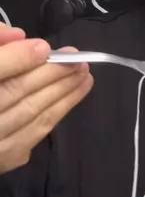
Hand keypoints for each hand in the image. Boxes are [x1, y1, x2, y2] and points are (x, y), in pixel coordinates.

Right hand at [0, 23, 92, 173]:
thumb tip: (16, 35)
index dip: (17, 59)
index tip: (44, 47)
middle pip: (13, 94)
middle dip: (50, 74)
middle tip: (77, 58)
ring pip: (29, 115)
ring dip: (62, 93)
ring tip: (84, 74)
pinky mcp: (1, 161)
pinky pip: (34, 135)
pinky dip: (56, 113)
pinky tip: (72, 96)